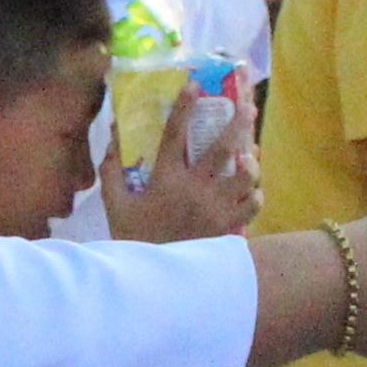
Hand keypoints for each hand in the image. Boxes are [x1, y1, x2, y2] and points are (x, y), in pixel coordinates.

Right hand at [107, 92, 258, 242]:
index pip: (174, 135)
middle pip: (224, 149)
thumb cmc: (134, 239)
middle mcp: (195, 189)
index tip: (194, 85)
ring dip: (251, 164)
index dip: (183, 107)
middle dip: (239, 124)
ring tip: (250, 157)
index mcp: (165, 180)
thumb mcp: (115, 204)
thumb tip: (113, 136)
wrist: (155, 281)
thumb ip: (112, 169)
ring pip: (247, 177)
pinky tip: (249, 192)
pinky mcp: (229, 228)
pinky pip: (253, 205)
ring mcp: (216, 209)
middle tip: (249, 108)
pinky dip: (254, 195)